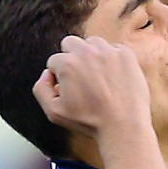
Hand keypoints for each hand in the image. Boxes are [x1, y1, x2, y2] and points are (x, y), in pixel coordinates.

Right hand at [32, 35, 150, 138]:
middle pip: (70, 43)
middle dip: (71, 58)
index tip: (68, 88)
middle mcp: (87, 52)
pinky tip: (112, 76)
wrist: (123, 125)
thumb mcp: (53, 111)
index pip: (54, 61)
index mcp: (67, 63)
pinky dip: (111, 59)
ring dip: (91, 55)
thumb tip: (47, 74)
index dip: (58, 76)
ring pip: (92, 43)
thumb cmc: (89, 121)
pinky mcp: (126, 54)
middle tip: (79, 77)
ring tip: (96, 75)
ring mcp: (109, 51)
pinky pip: (113, 48)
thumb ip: (41, 89)